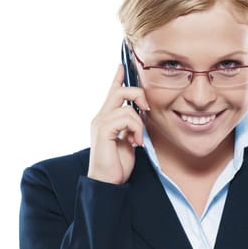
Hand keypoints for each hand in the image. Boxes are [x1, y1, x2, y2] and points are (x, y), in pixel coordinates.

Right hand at [87, 65, 149, 184]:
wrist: (107, 182)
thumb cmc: (117, 163)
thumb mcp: (128, 140)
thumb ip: (131, 125)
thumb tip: (141, 114)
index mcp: (106, 118)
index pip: (112, 92)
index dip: (117, 78)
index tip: (121, 66)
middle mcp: (101, 117)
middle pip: (120, 91)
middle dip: (138, 95)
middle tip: (147, 109)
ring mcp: (100, 123)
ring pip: (127, 107)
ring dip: (139, 124)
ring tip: (138, 140)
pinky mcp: (103, 131)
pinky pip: (126, 119)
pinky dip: (136, 130)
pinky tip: (135, 143)